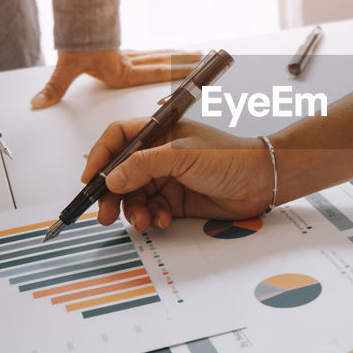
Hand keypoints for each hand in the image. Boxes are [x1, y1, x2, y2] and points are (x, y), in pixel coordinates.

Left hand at [30, 49, 201, 108]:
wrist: (72, 17)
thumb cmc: (74, 40)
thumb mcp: (66, 65)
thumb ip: (55, 87)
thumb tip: (39, 102)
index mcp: (120, 71)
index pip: (155, 72)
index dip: (177, 74)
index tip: (195, 72)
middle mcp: (128, 63)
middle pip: (163, 62)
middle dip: (186, 63)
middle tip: (206, 61)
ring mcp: (127, 55)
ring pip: (159, 56)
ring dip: (179, 57)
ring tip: (197, 56)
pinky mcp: (122, 51)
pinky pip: (149, 54)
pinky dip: (164, 55)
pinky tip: (169, 55)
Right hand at [82, 119, 272, 229]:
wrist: (261, 182)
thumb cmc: (231, 157)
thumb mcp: (182, 156)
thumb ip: (144, 166)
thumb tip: (111, 178)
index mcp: (160, 132)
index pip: (118, 138)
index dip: (101, 157)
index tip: (90, 180)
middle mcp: (159, 154)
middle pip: (121, 172)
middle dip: (111, 194)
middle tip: (105, 214)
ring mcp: (167, 178)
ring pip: (134, 195)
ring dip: (133, 210)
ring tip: (144, 220)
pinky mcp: (175, 200)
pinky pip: (151, 210)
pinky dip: (152, 217)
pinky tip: (163, 220)